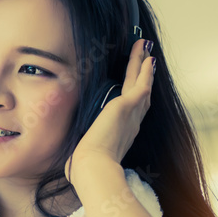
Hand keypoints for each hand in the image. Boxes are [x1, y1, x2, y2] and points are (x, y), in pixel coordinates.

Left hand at [65, 38, 155, 182]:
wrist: (93, 168)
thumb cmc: (87, 167)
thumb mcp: (84, 155)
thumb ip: (81, 154)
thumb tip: (69, 166)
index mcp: (123, 133)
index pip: (131, 109)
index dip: (136, 95)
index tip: (138, 85)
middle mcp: (131, 122)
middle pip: (141, 92)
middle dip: (144, 75)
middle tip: (148, 58)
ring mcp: (131, 113)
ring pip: (141, 83)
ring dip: (143, 66)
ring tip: (146, 49)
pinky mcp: (126, 106)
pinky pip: (140, 83)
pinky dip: (144, 71)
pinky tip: (147, 58)